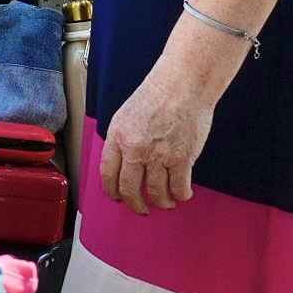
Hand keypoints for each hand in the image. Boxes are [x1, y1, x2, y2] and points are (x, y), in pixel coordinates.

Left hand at [97, 69, 217, 213]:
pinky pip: (179, 187)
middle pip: (129, 189)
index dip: (112, 190)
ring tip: (166, 203)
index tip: (117, 197)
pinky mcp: (182, 158)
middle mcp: (135, 149)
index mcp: (118, 136)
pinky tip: (183, 194)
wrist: (183, 83)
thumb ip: (123, 139)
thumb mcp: (127, 114)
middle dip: (135, 204)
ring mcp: (159, 155)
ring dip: (162, 202)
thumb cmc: (159, 93)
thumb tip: (123, 164)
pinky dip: (181, 195)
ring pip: (156, 192)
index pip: (108, 173)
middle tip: (141, 208)